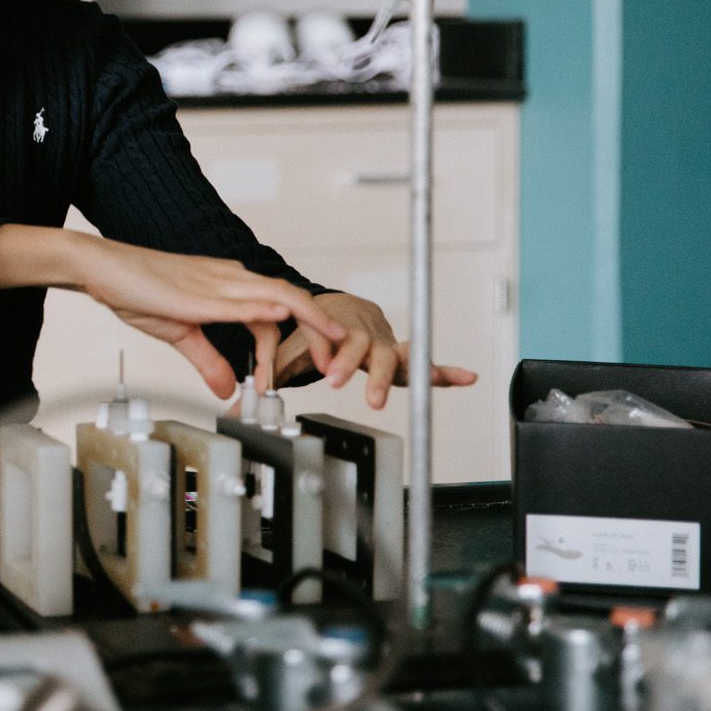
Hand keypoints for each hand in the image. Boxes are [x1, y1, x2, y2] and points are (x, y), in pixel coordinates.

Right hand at [71, 239, 345, 399]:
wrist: (101, 267)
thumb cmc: (135, 290)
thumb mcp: (179, 333)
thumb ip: (207, 359)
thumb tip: (226, 388)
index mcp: (226, 283)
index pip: (279, 308)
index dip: (304, 334)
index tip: (317, 362)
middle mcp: (227, 277)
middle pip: (289, 298)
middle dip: (321, 329)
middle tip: (338, 360)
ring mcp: (213, 282)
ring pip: (275, 295)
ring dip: (307, 321)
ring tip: (330, 344)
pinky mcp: (195, 293)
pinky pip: (237, 300)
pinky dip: (264, 311)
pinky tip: (281, 319)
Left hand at [271, 292, 477, 408]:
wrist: (338, 306)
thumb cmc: (314, 328)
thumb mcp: (287, 348)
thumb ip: (269, 375)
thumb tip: (244, 404)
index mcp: (331, 329)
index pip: (327, 340)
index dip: (328, 354)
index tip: (327, 371)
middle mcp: (359, 334)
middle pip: (360, 345)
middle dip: (354, 363)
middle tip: (344, 380)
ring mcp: (383, 344)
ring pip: (394, 355)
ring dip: (402, 370)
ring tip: (427, 378)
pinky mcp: (401, 356)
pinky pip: (423, 362)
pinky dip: (446, 371)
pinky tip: (466, 378)